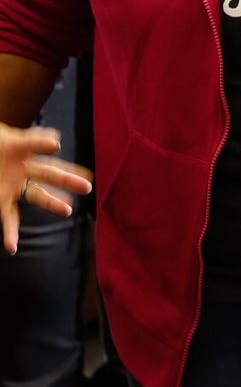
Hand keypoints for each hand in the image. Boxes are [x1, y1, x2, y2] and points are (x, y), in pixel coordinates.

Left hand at [2, 123, 90, 254]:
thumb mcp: (6, 139)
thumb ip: (30, 140)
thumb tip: (56, 140)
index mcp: (22, 151)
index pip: (36, 146)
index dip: (43, 144)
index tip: (55, 145)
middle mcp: (23, 171)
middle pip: (49, 174)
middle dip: (67, 180)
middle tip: (87, 186)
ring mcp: (14, 188)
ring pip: (37, 196)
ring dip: (53, 203)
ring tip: (68, 210)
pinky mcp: (2, 201)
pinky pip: (9, 218)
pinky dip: (11, 233)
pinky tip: (12, 247)